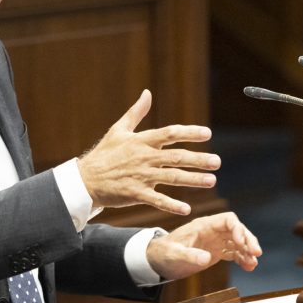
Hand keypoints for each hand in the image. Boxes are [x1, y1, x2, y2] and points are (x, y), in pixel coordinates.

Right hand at [77, 90, 220, 214]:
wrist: (85, 179)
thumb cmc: (104, 154)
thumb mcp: (119, 129)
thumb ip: (136, 112)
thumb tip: (147, 93)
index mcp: (141, 141)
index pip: (170, 134)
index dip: (189, 133)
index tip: (208, 134)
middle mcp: (144, 157)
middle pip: (176, 157)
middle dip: (198, 159)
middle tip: (217, 162)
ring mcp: (140, 176)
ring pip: (171, 177)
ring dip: (193, 180)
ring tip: (211, 181)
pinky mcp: (135, 194)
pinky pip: (157, 200)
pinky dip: (171, 205)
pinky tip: (187, 209)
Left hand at [146, 212, 261, 280]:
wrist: (158, 260)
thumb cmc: (164, 253)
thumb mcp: (174, 254)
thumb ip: (189, 255)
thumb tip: (206, 258)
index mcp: (203, 225)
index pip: (228, 220)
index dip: (238, 229)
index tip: (243, 243)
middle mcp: (212, 231)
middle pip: (237, 230)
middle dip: (249, 240)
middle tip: (257, 254)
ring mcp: (215, 241)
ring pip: (238, 242)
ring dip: (247, 251)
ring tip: (253, 264)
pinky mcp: (216, 251)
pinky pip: (234, 252)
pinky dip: (242, 259)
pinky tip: (249, 267)